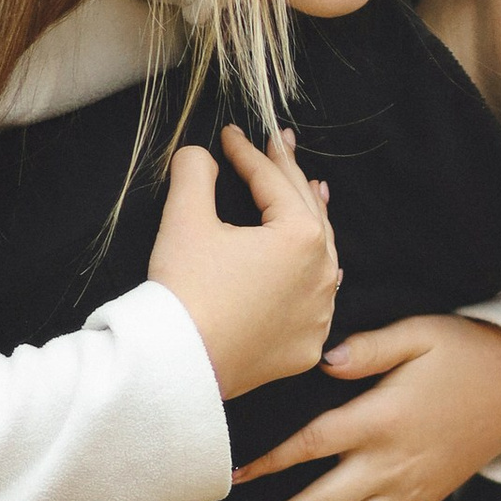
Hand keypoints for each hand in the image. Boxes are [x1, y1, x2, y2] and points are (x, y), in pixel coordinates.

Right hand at [148, 126, 340, 400]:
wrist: (177, 365)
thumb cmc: (183, 289)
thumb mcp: (184, 217)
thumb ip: (196, 171)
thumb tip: (200, 154)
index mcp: (301, 237)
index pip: (273, 183)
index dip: (248, 153)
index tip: (231, 135)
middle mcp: (323, 276)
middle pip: (307, 214)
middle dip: (289, 176)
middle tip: (279, 144)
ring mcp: (319, 316)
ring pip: (322, 257)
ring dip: (312, 221)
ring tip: (312, 191)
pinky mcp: (306, 348)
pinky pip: (317, 302)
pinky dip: (314, 276)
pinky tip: (318, 266)